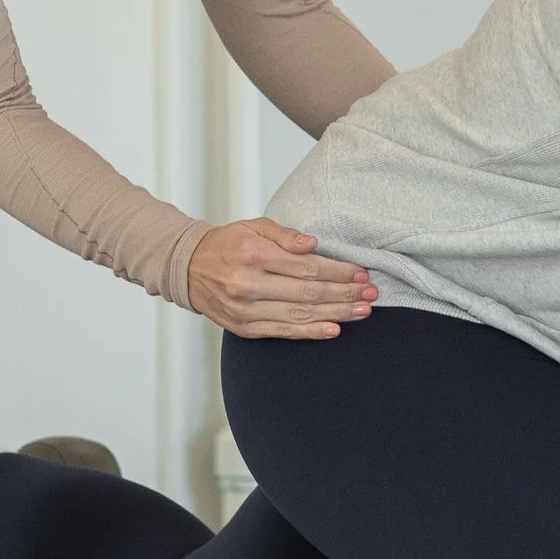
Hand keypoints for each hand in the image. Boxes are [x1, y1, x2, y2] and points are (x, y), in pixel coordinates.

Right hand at [186, 218, 375, 340]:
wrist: (189, 268)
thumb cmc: (227, 244)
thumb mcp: (253, 226)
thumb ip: (285, 235)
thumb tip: (314, 244)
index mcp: (253, 255)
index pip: (307, 267)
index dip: (338, 271)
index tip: (361, 272)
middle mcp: (249, 284)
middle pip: (308, 293)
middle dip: (344, 293)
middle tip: (370, 293)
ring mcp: (245, 310)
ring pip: (300, 314)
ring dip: (336, 314)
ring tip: (362, 311)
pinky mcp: (244, 328)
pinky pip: (283, 331)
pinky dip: (311, 332)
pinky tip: (334, 330)